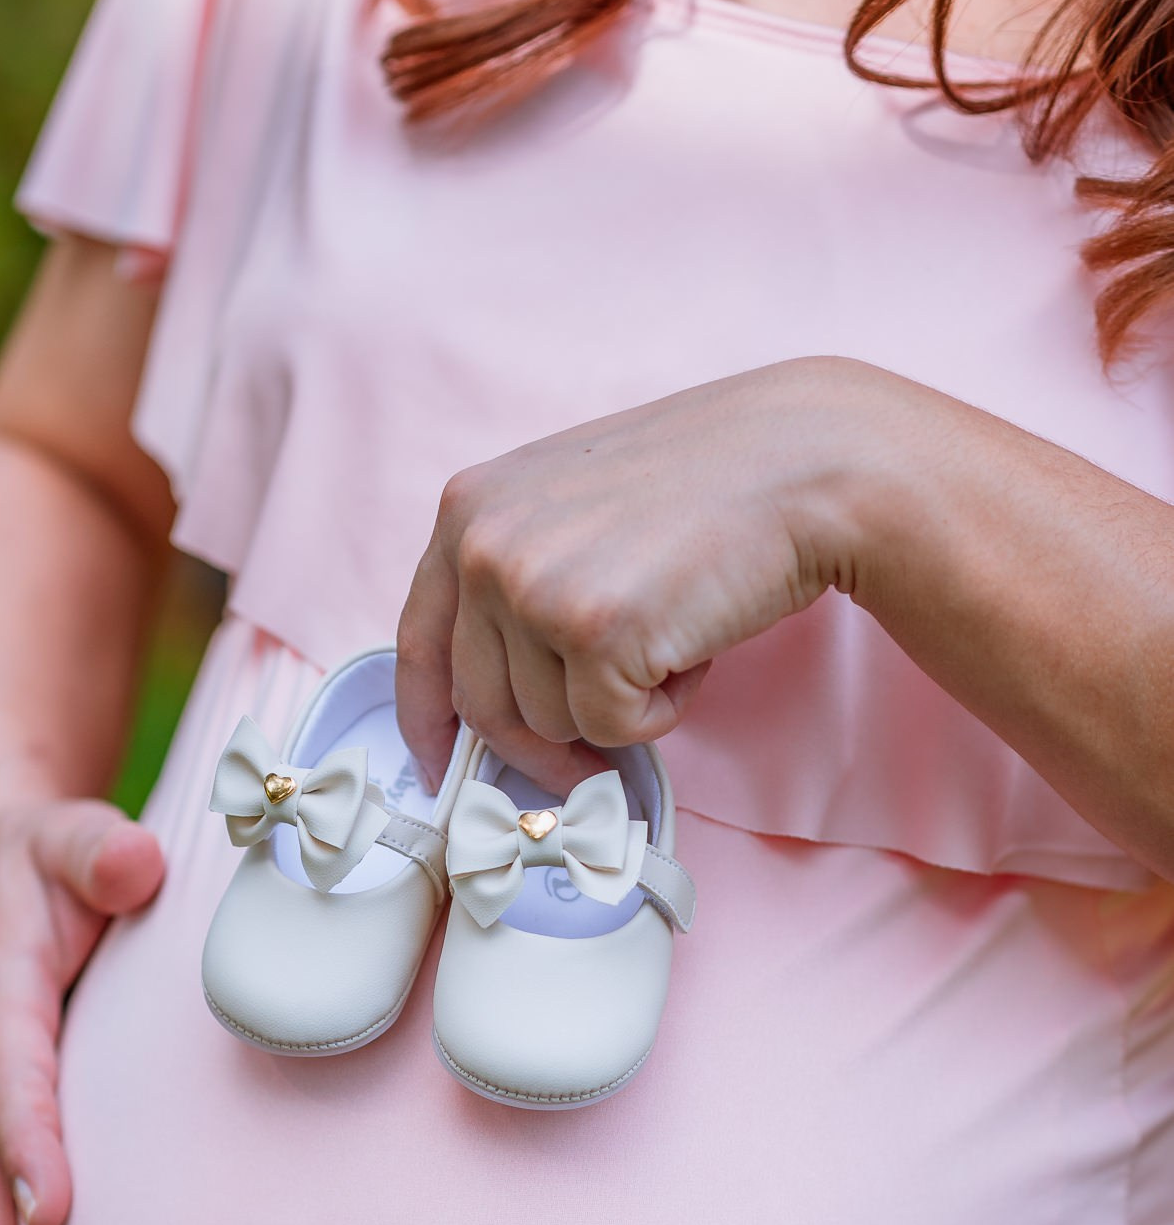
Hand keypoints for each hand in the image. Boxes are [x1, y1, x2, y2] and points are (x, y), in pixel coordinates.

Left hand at [396, 356, 890, 792]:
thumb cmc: (706, 486)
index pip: (420, 642)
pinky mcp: (594, 635)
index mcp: (467, 508)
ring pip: (550, 723)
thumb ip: (518, 575)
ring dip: (618, 700)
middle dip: (545, 737)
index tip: (440, 764)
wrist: (804, 461)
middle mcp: (482, 545)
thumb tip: (494, 699)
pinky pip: (612, 729)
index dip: (428, 719)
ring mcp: (533, 589)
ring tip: (670, 624)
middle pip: (483, 704)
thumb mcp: (573, 505)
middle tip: (606, 731)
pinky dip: (662, 707)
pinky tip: (693, 639)